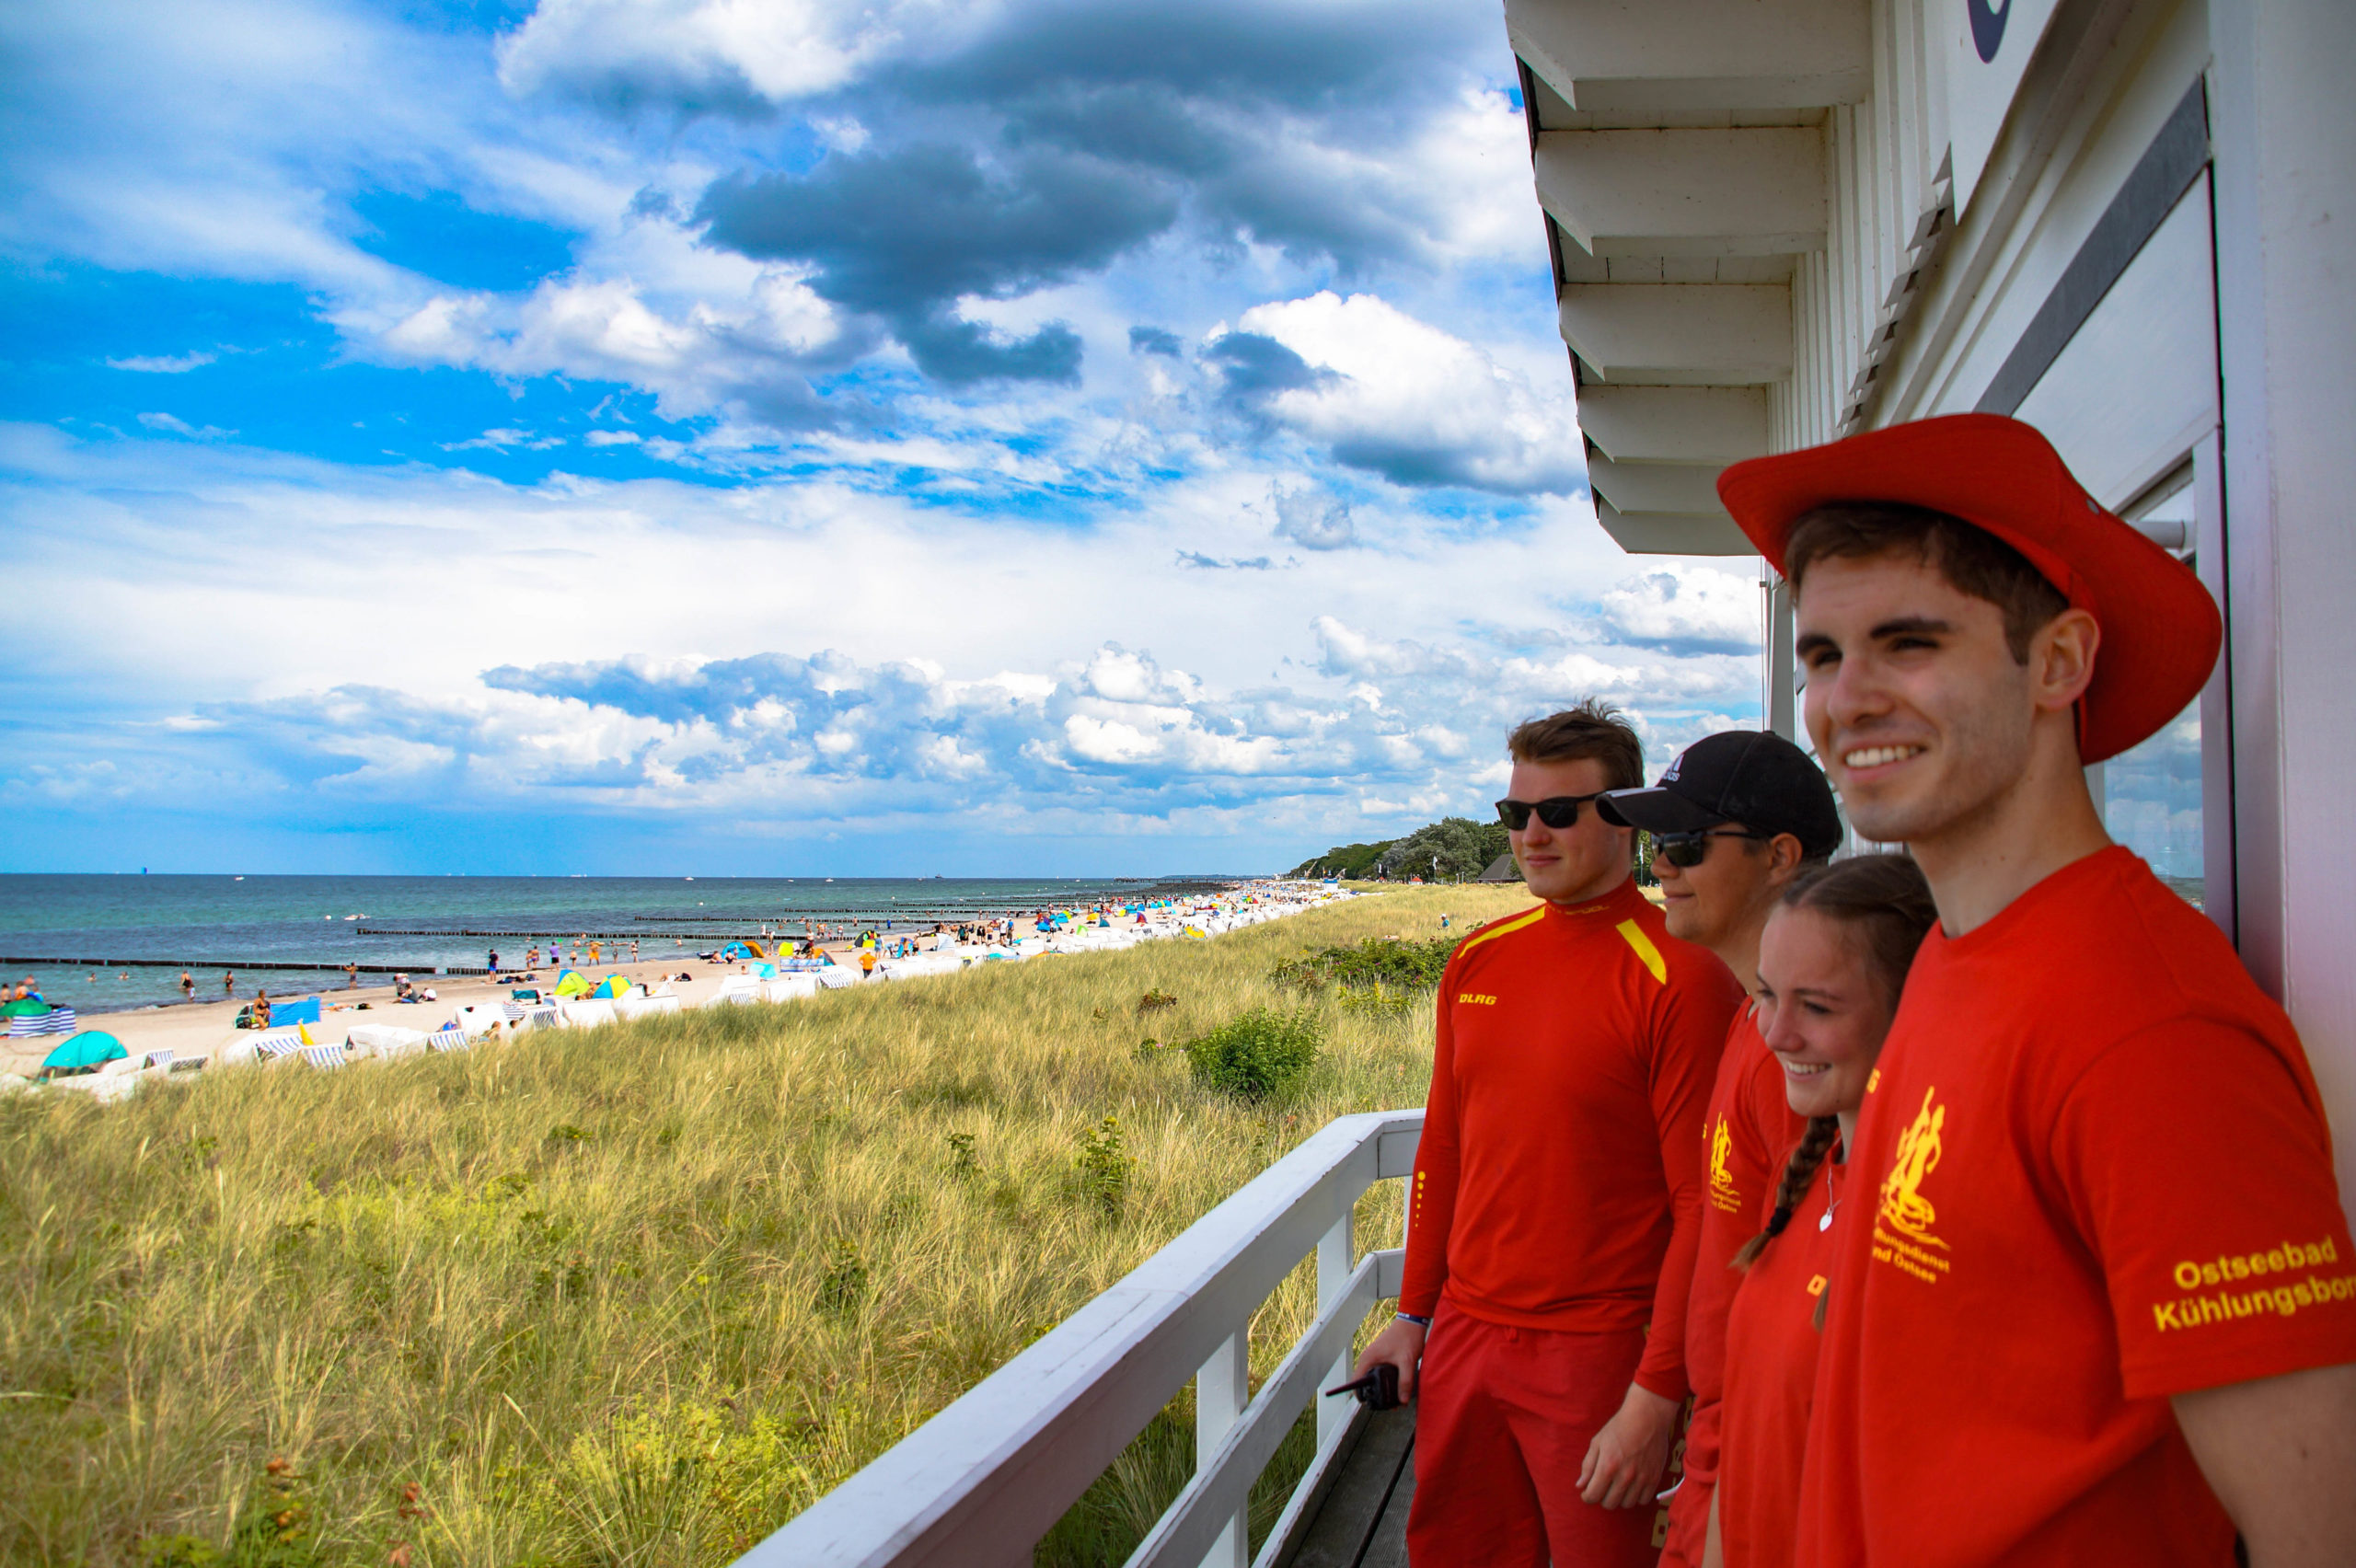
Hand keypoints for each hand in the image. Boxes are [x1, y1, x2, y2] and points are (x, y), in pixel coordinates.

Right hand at [1353, 1316, 1426, 1402]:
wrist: (1412, 1322)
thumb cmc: (1407, 1338)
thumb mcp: (1407, 1361)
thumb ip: (1405, 1381)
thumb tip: (1402, 1401)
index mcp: (1368, 1359)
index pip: (1356, 1382)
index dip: (1360, 1395)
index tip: (1370, 1405)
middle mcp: (1368, 1359)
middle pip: (1365, 1382)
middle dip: (1375, 1394)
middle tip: (1388, 1405)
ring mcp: (1374, 1357)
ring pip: (1373, 1378)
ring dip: (1382, 1388)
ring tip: (1395, 1398)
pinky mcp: (1381, 1357)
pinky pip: (1379, 1373)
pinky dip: (1385, 1381)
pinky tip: (1397, 1386)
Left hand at [1578, 1382, 1679, 1508]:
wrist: (1647, 1417)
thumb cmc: (1619, 1427)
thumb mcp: (1597, 1442)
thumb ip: (1588, 1466)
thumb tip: (1580, 1485)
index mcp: (1607, 1466)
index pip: (1593, 1495)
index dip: (1587, 1496)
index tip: (1587, 1493)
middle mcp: (1625, 1476)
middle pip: (1610, 1503)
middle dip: (1602, 1498)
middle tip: (1603, 1488)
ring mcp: (1641, 1479)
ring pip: (1627, 1504)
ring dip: (1620, 1499)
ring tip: (1618, 1487)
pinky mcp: (1654, 1478)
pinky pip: (1644, 1501)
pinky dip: (1636, 1497)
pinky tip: (1632, 1487)